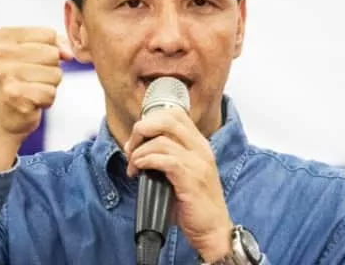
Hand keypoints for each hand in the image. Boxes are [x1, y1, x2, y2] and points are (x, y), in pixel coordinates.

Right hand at [0, 27, 72, 170]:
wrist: (3, 117)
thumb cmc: (22, 80)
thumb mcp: (34, 53)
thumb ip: (55, 44)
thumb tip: (68, 54)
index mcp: (3, 37)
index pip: (48, 34)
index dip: (51, 49)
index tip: (34, 62)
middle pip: (53, 54)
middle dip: (51, 69)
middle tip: (32, 79)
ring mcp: (6, 75)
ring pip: (55, 74)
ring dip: (49, 85)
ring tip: (31, 89)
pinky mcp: (15, 96)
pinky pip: (51, 93)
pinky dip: (47, 100)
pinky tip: (32, 101)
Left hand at [125, 107, 232, 261]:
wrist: (213, 230)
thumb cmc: (194, 202)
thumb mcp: (184, 171)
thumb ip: (167, 154)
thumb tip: (137, 147)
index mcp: (199, 143)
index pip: (175, 114)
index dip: (151, 119)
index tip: (139, 137)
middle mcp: (200, 148)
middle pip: (167, 119)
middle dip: (142, 129)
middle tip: (131, 147)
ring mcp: (198, 162)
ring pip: (161, 140)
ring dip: (139, 152)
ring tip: (133, 165)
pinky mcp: (191, 178)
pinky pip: (164, 160)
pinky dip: (146, 161)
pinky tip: (139, 170)